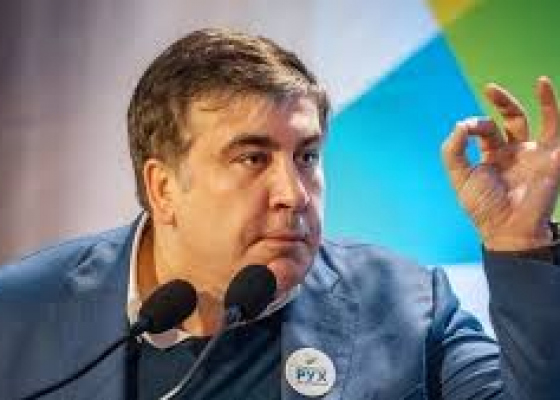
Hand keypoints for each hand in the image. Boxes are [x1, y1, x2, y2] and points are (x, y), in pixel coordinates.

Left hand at [442, 76, 559, 250]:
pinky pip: (556, 132)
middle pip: (512, 118)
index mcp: (493, 155)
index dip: (474, 124)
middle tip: (490, 88)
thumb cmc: (483, 207)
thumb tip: (459, 124)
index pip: (486, 130)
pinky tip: (548, 91)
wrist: (506, 229)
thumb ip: (453, 150)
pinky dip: (554, 112)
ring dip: (543, 100)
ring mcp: (534, 154)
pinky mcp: (550, 159)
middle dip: (502, 101)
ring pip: (543, 120)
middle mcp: (515, 152)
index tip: (465, 129)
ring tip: (541, 80)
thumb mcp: (460, 176)